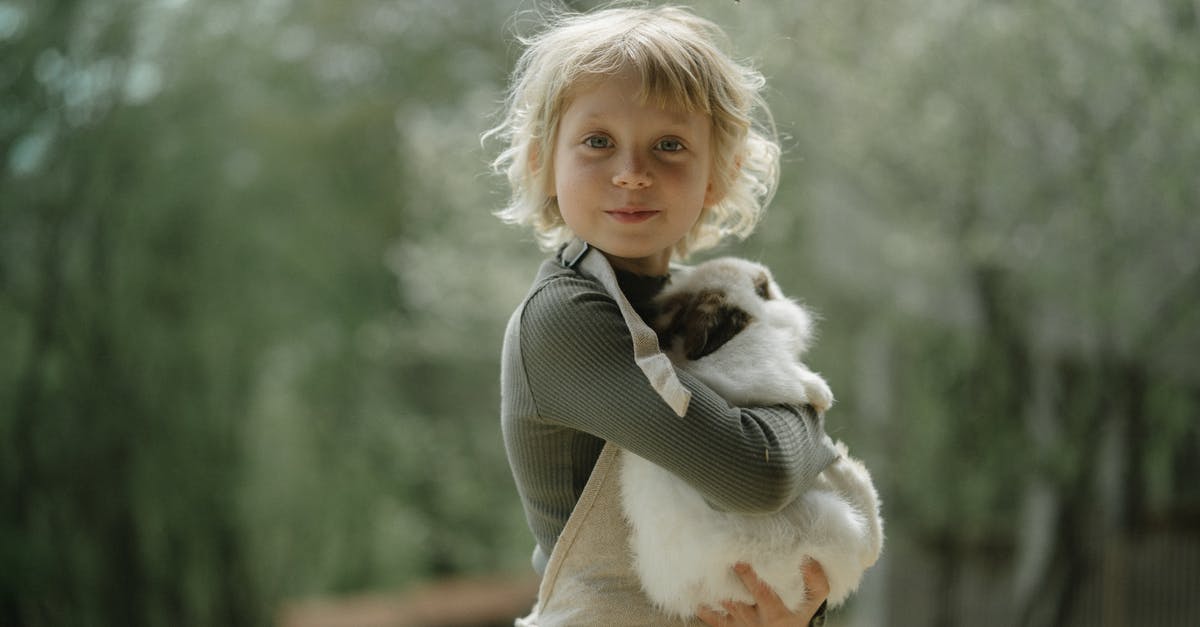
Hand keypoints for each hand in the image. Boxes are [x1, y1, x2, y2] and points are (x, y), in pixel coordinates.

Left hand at [696, 561, 828, 626]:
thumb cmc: (801, 608)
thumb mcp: (814, 598)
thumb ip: (815, 578)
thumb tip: (808, 555)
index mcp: (777, 612)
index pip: (762, 594)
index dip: (749, 578)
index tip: (738, 560)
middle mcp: (757, 620)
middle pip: (738, 600)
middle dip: (724, 582)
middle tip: (713, 562)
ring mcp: (743, 624)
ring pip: (724, 607)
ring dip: (712, 591)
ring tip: (700, 572)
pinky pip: (715, 620)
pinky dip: (705, 609)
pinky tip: (696, 595)